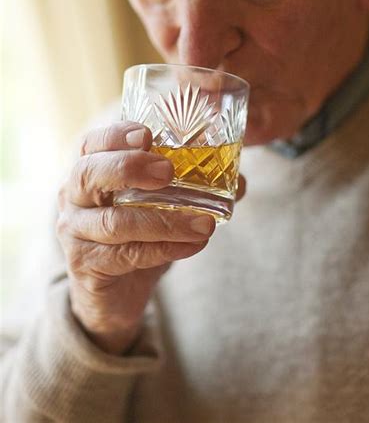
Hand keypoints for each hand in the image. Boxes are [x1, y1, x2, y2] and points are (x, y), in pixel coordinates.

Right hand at [56, 121, 244, 354]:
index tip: (148, 134)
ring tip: (204, 223)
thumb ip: (194, 187)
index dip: (116, 135)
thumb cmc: (136, 233)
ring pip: (112, 222)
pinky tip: (192, 245)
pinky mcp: (86, 266)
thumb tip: (240, 180)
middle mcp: (72, 197)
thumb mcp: (159, 204)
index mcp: (89, 169)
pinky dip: (163, 248)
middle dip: (129, 167)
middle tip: (167, 172)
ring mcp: (75, 233)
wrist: (114, 291)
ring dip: (163, 221)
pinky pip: (125, 255)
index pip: (91, 143)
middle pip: (88, 174)